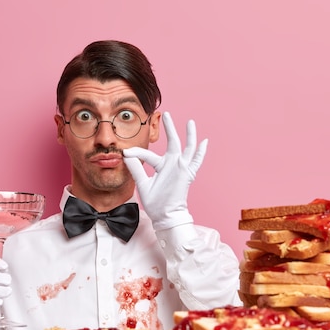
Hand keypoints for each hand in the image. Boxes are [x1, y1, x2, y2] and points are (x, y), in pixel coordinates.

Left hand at [123, 111, 207, 230]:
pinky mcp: (187, 174)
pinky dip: (200, 152)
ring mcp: (180, 168)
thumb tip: (126, 155)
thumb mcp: (142, 183)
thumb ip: (136, 169)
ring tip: (190, 122)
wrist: (165, 216)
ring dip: (189, 135)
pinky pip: (196, 161)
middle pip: (172, 142)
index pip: (148, 154)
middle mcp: (171, 164)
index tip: (125, 152)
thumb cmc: (154, 203)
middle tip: (165, 114)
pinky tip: (204, 142)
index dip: (136, 153)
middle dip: (169, 128)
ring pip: (187, 147)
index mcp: (160, 166)